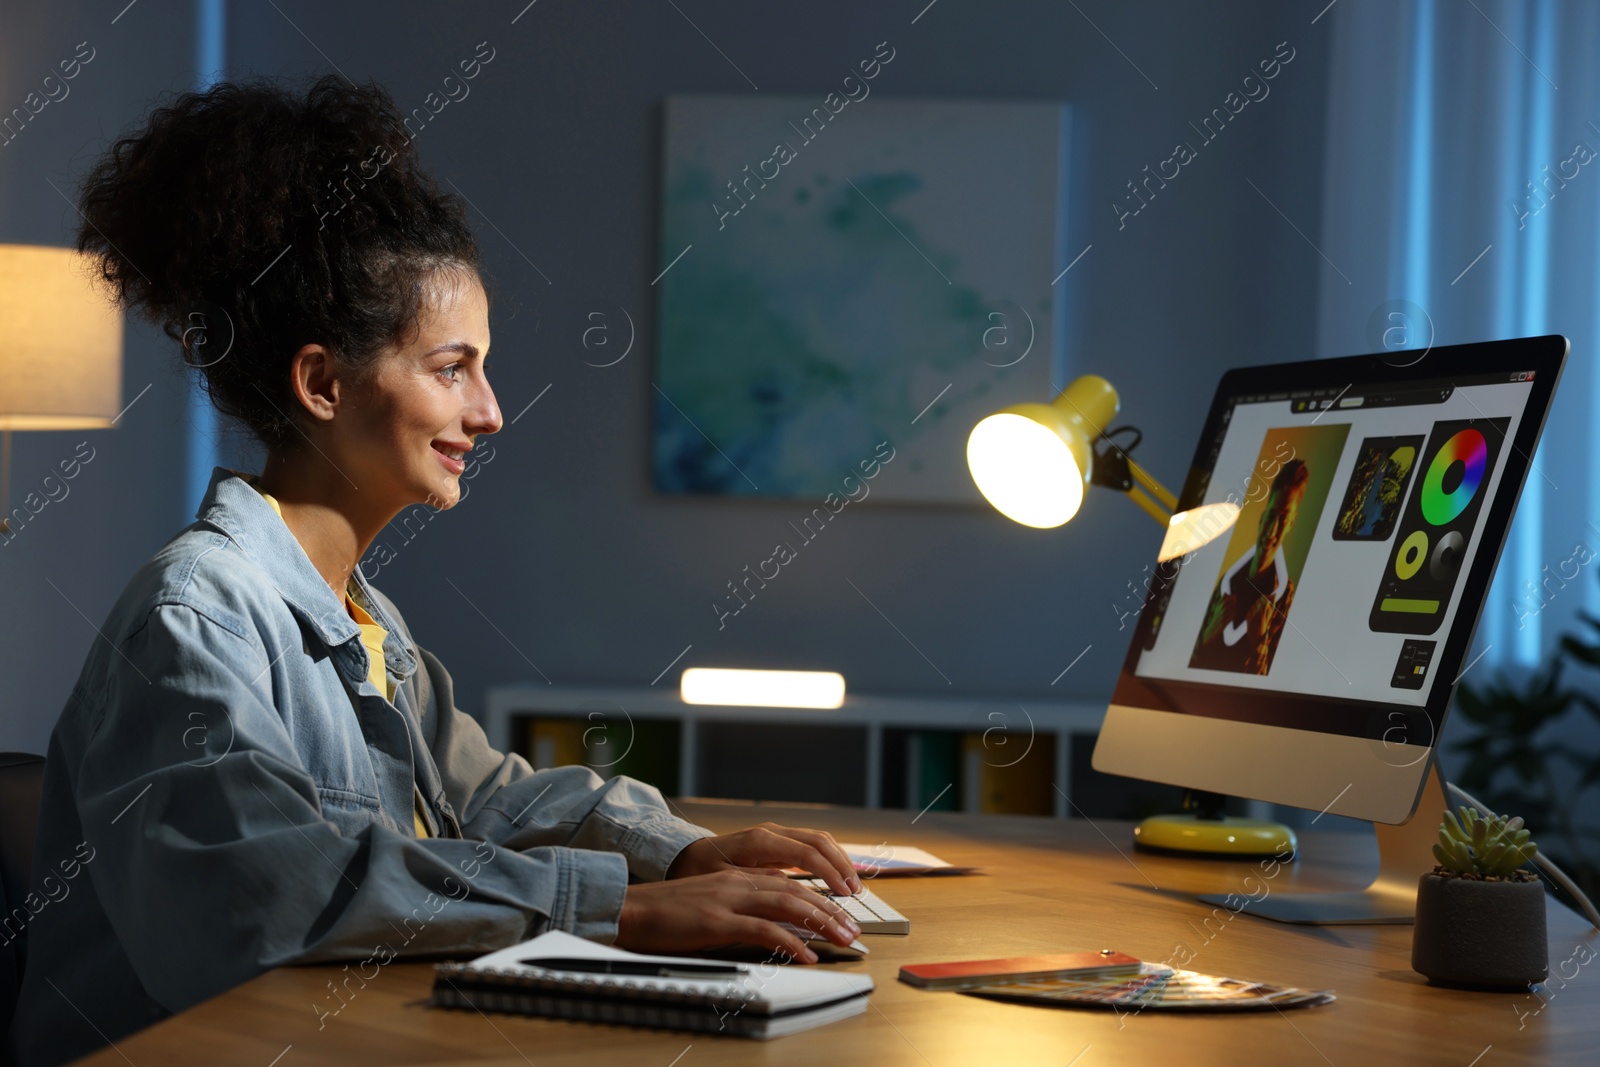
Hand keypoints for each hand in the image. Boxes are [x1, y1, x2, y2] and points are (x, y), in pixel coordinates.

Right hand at [615, 870, 860, 963]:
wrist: (629, 910)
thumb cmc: (667, 913)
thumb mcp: (711, 903)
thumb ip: (741, 905)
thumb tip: (774, 920)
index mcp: (737, 877)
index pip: (789, 882)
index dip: (820, 896)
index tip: (841, 913)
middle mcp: (737, 882)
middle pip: (796, 890)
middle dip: (830, 910)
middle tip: (853, 930)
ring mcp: (728, 899)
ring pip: (788, 904)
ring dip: (821, 922)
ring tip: (842, 939)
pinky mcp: (716, 920)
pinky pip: (763, 929)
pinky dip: (790, 941)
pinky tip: (807, 954)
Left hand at [666, 822, 863, 895]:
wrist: (682, 857)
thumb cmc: (698, 872)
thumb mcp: (721, 882)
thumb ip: (754, 884)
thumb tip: (786, 890)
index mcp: (759, 841)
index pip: (807, 853)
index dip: (830, 873)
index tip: (844, 895)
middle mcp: (770, 833)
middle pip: (819, 842)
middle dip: (842, 866)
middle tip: (856, 893)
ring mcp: (774, 835)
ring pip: (818, 840)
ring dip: (839, 861)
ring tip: (852, 887)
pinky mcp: (775, 843)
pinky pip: (809, 846)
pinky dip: (828, 859)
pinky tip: (836, 876)